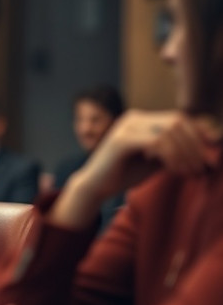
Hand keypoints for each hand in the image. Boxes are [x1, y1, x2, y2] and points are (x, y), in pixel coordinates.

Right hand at [53, 111, 217, 229]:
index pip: (178, 118)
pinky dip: (170, 157)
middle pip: (176, 122)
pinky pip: (155, 143)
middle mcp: (134, 118)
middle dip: (193, 145)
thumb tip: (206, 146)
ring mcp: (126, 127)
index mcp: (141, 119)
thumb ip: (175, 150)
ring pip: (168, 132)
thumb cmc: (125, 174)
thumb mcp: (156, 160)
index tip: (207, 156)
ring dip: (184, 153)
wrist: (96, 186)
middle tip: (199, 167)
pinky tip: (172, 170)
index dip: (197, 135)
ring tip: (188, 171)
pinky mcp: (121, 141)